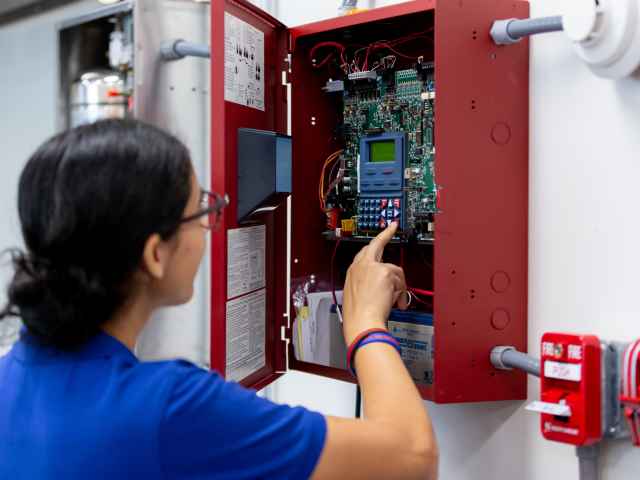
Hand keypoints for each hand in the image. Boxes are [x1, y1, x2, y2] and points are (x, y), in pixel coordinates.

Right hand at [342, 223, 407, 344]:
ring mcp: (372, 267)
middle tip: (393, 226)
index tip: (381, 234)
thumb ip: (370, 284)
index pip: (364, 252)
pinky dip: (401, 292)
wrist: (361, 322)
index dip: (374, 243)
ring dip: (398, 286)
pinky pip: (400, 279)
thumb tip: (386, 285)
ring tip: (394, 301)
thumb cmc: (358, 316)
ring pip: (394, 270)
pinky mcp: (384, 272)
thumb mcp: (358, 295)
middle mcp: (360, 266)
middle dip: (385, 235)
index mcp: (352, 272)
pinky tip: (395, 302)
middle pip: (376, 245)